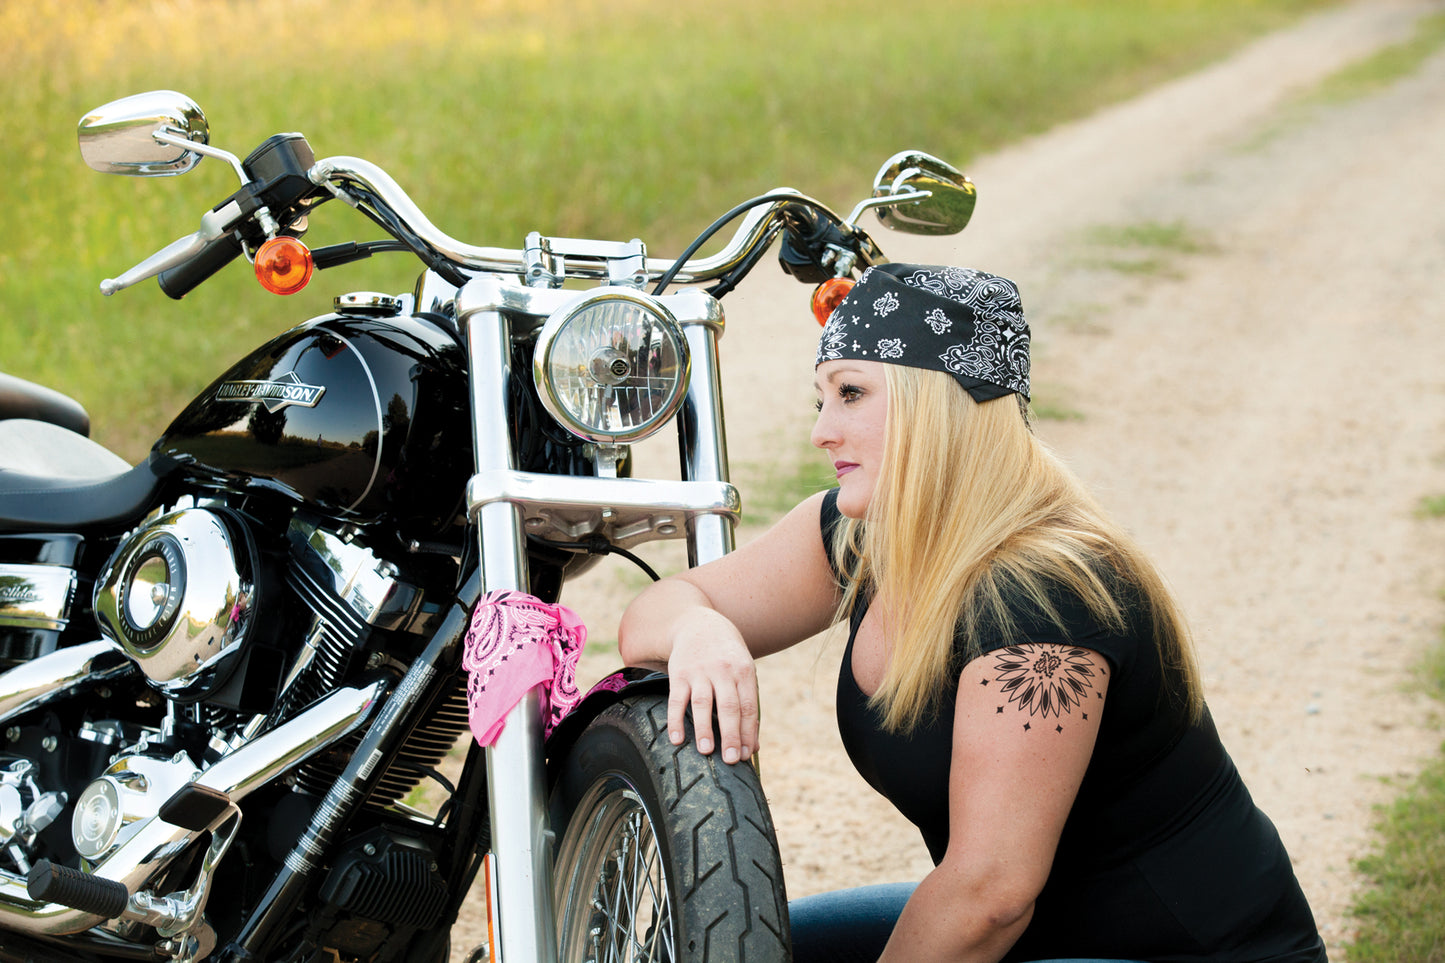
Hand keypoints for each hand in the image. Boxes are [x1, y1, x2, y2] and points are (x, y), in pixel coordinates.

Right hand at [664, 608, 759, 764]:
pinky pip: (676, 699)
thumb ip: (748, 705)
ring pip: (702, 703)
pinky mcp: (679, 673)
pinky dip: (675, 720)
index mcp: (744, 671)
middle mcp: (723, 670)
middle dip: (731, 734)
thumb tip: (754, 746)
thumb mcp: (743, 670)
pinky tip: (676, 739)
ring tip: (706, 751)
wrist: (698, 623)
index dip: (748, 732)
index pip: (748, 706)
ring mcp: (699, 671)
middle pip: (729, 706)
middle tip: (731, 760)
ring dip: (704, 728)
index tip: (746, 755)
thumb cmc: (726, 655)